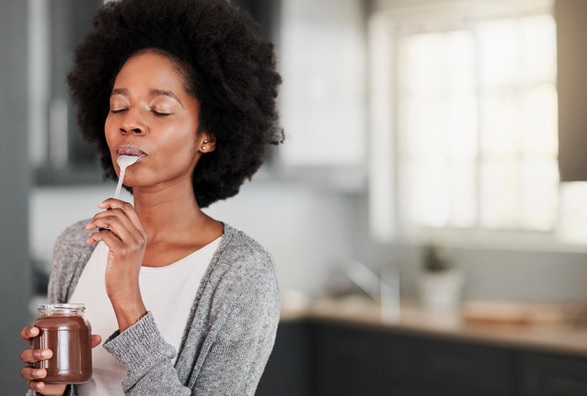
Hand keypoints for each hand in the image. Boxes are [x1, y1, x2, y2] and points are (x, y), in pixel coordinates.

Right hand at [20, 326, 100, 394]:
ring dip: (34, 370)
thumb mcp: (74, 347)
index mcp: (41, 343)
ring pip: (26, 369)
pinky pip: (31, 384)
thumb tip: (97, 338)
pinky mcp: (35, 382)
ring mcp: (33, 370)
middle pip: (25, 353)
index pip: (28, 335)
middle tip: (48, 353)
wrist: (62, 378)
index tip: (35, 330)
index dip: (28, 331)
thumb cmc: (63, 357)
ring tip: (44, 371)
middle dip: (35, 353)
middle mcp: (33, 357)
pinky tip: (42, 383)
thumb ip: (85, 342)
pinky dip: (35, 383)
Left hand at [85, 198, 147, 330]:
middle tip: (92, 223)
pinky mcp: (121, 252)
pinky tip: (91, 241)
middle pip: (119, 212)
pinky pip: (104, 234)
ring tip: (90, 230)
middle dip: (101, 213)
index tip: (101, 205)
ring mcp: (132, 244)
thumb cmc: (123, 270)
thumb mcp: (128, 248)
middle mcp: (139, 237)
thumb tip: (106, 216)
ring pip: (112, 220)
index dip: (113, 202)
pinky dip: (94, 235)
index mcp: (142, 233)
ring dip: (96, 222)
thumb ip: (122, 232)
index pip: (129, 208)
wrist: (126, 290)